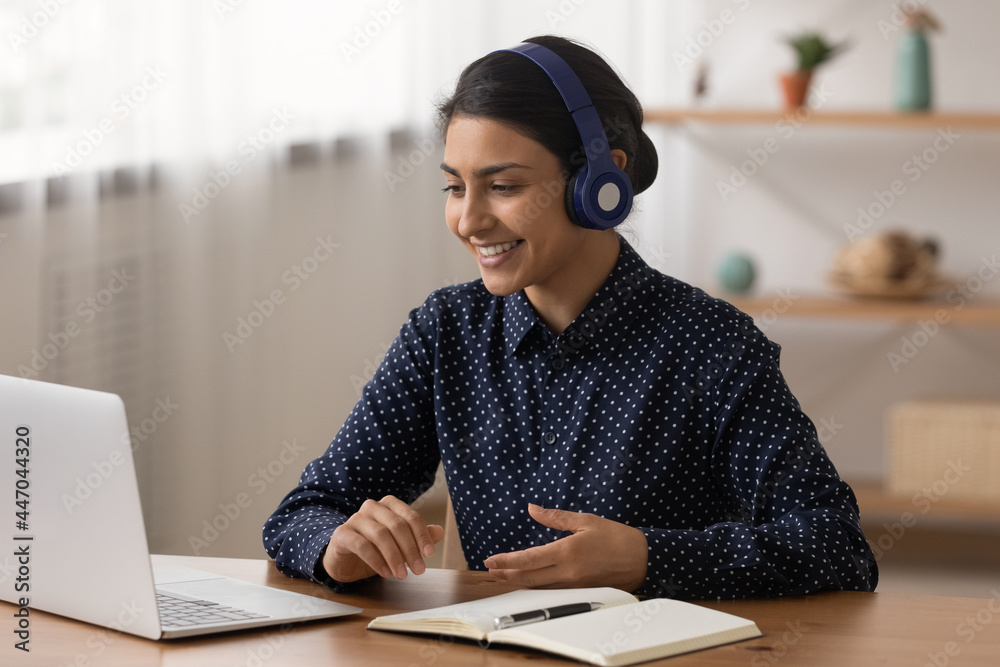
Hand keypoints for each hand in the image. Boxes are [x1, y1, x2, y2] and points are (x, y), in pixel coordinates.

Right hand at [322, 495, 444, 582]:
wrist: (345, 560)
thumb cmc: (374, 549)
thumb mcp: (399, 545)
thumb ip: (418, 537)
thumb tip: (439, 531)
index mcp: (389, 505)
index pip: (410, 516)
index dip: (422, 535)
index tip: (430, 554)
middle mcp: (372, 507)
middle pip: (397, 525)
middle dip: (410, 549)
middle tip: (419, 570)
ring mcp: (355, 518)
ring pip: (380, 535)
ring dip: (394, 557)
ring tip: (402, 575)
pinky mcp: (342, 533)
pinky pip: (362, 545)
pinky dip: (377, 561)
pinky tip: (386, 573)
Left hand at [483, 504, 647, 591]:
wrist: (644, 559)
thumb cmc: (616, 537)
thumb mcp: (585, 520)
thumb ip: (555, 517)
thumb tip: (532, 509)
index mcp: (567, 552)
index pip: (528, 559)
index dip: (507, 561)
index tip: (491, 560)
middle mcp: (568, 572)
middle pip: (528, 578)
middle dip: (506, 574)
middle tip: (490, 570)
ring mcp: (574, 585)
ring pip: (539, 587)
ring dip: (519, 582)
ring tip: (504, 575)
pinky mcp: (581, 591)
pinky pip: (553, 591)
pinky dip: (537, 587)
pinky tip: (530, 582)